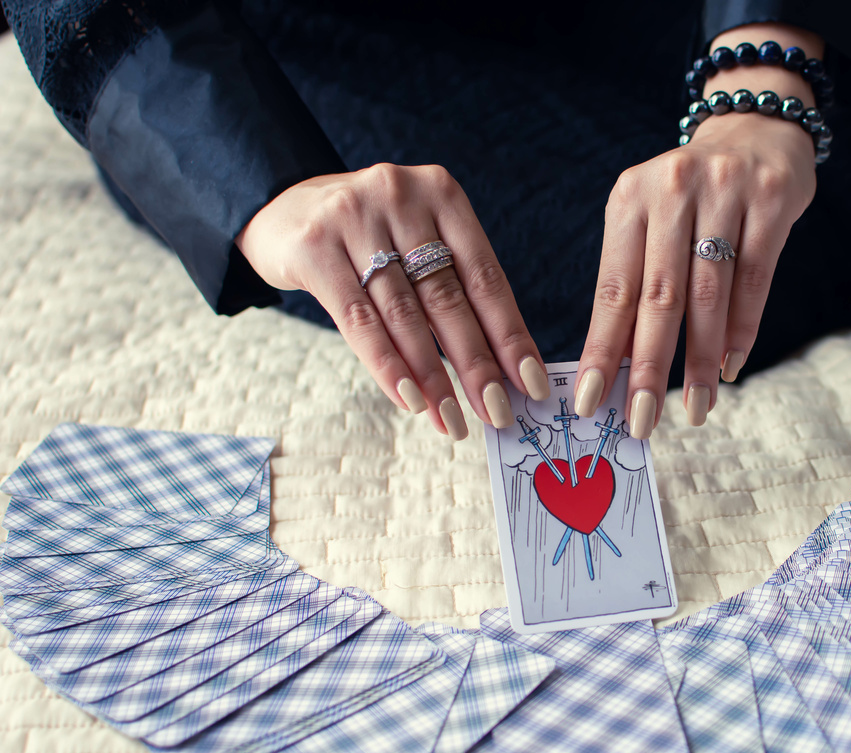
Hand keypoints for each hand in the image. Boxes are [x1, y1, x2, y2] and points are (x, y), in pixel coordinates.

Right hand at [236, 163, 550, 439]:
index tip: (531, 383)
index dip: (510, 334)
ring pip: (404, 314)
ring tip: (454, 420)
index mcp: (442, 194)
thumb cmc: (367, 237)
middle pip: (448, 298)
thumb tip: (496, 369)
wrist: (280, 207)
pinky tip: (410, 400)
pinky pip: (359, 320)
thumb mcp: (415, 240)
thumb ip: (450, 286)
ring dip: (433, 376)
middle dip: (477, 365)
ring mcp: (354, 218)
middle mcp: (402, 197)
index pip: (485, 276)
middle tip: (498, 414)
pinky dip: (387, 366)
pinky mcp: (314, 247)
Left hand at [574, 112, 816, 436]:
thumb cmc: (691, 195)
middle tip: (641, 421)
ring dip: (699, 360)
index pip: (613, 289)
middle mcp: (671, 190)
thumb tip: (622, 368)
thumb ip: (637, 282)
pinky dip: (742, 330)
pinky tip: (728, 367)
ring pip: (709, 294)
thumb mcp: (650, 219)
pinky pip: (754, 279)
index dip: (602, 350)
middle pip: (659, 297)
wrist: (755, 129)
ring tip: (694, 409)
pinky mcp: (770, 199)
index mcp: (628, 199)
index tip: (592, 402)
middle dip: (649, 368)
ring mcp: (724, 190)